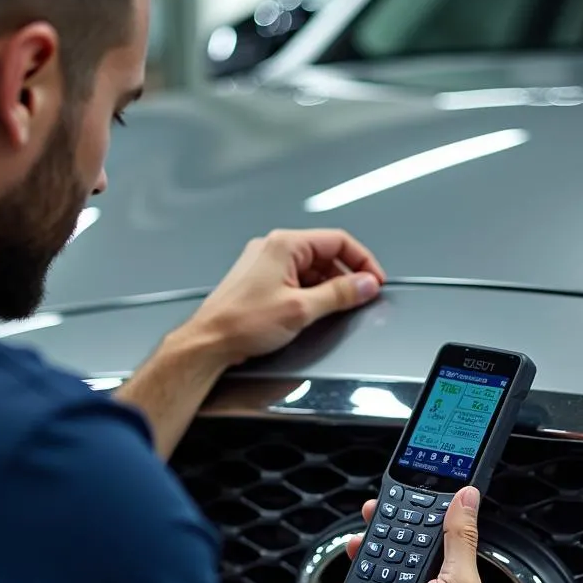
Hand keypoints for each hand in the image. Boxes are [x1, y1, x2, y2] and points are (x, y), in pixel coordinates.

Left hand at [187, 229, 385, 366]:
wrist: (209, 342)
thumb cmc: (241, 323)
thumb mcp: (301, 310)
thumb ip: (339, 294)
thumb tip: (365, 285)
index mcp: (284, 245)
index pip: (338, 241)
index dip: (362, 261)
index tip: (374, 280)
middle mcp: (273, 248)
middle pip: (325, 254)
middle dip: (346, 276)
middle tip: (360, 297)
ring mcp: (265, 263)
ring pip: (311, 268)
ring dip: (328, 286)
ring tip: (336, 308)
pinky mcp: (259, 280)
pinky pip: (295, 278)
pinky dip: (310, 292)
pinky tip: (312, 310)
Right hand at [324, 487, 482, 582]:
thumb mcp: (458, 581)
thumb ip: (461, 537)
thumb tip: (468, 498)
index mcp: (441, 581)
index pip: (428, 538)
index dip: (417, 515)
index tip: (406, 496)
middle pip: (393, 548)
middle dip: (381, 528)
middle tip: (371, 512)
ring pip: (365, 570)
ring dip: (358, 555)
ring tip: (356, 546)